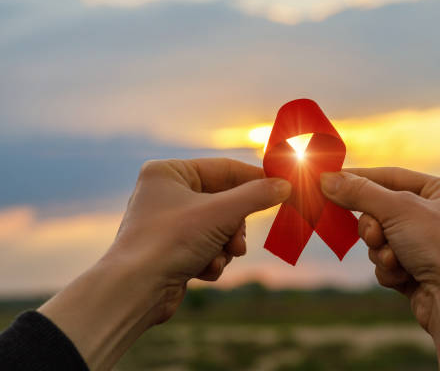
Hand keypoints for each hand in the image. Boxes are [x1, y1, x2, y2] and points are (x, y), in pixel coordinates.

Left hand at [39, 158, 290, 370]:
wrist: (134, 291)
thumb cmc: (171, 240)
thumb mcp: (222, 213)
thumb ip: (257, 196)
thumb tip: (285, 185)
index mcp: (169, 172)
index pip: (224, 168)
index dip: (255, 179)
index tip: (282, 188)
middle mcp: (166, 194)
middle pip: (224, 202)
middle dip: (234, 227)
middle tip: (238, 243)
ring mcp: (168, 223)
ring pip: (218, 228)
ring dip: (224, 247)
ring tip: (218, 259)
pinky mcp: (171, 250)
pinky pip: (206, 247)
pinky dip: (211, 260)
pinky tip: (202, 271)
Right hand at [320, 168, 439, 370]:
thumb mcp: (398, 209)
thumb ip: (359, 192)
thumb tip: (326, 178)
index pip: (393, 176)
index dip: (360, 179)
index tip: (328, 179)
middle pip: (384, 210)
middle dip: (375, 226)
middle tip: (374, 234)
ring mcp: (434, 247)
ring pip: (383, 239)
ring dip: (381, 250)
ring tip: (393, 259)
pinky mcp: (423, 274)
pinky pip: (390, 262)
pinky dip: (390, 269)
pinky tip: (403, 277)